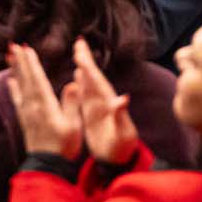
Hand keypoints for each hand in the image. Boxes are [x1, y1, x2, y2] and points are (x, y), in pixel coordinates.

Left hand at [7, 43, 81, 159]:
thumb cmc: (64, 146)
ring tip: (9, 57)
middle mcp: (33, 107)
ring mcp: (27, 113)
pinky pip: (17, 99)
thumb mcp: (73, 125)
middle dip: (20, 62)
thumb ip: (71, 104)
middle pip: (25, 79)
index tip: (26, 48)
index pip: (37, 79)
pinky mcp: (25, 120)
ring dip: (15, 70)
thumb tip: (72, 84)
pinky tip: (10, 81)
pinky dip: (13, 87)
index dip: (31, 63)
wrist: (48, 166)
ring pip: (19, 86)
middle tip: (13, 45)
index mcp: (46, 106)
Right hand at [72, 38, 136, 164]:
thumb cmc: (122, 148)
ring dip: (83, 66)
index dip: (88, 66)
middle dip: (86, 59)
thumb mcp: (124, 133)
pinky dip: (81, 81)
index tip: (80, 51)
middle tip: (79, 42)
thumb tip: (124, 98)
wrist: (120, 159)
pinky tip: (76, 74)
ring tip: (78, 52)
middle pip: (92, 76)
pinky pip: (85, 92)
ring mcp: (98, 106)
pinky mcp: (93, 112)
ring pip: (88, 81)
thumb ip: (122, 116)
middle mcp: (103, 101)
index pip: (96, 80)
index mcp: (108, 103)